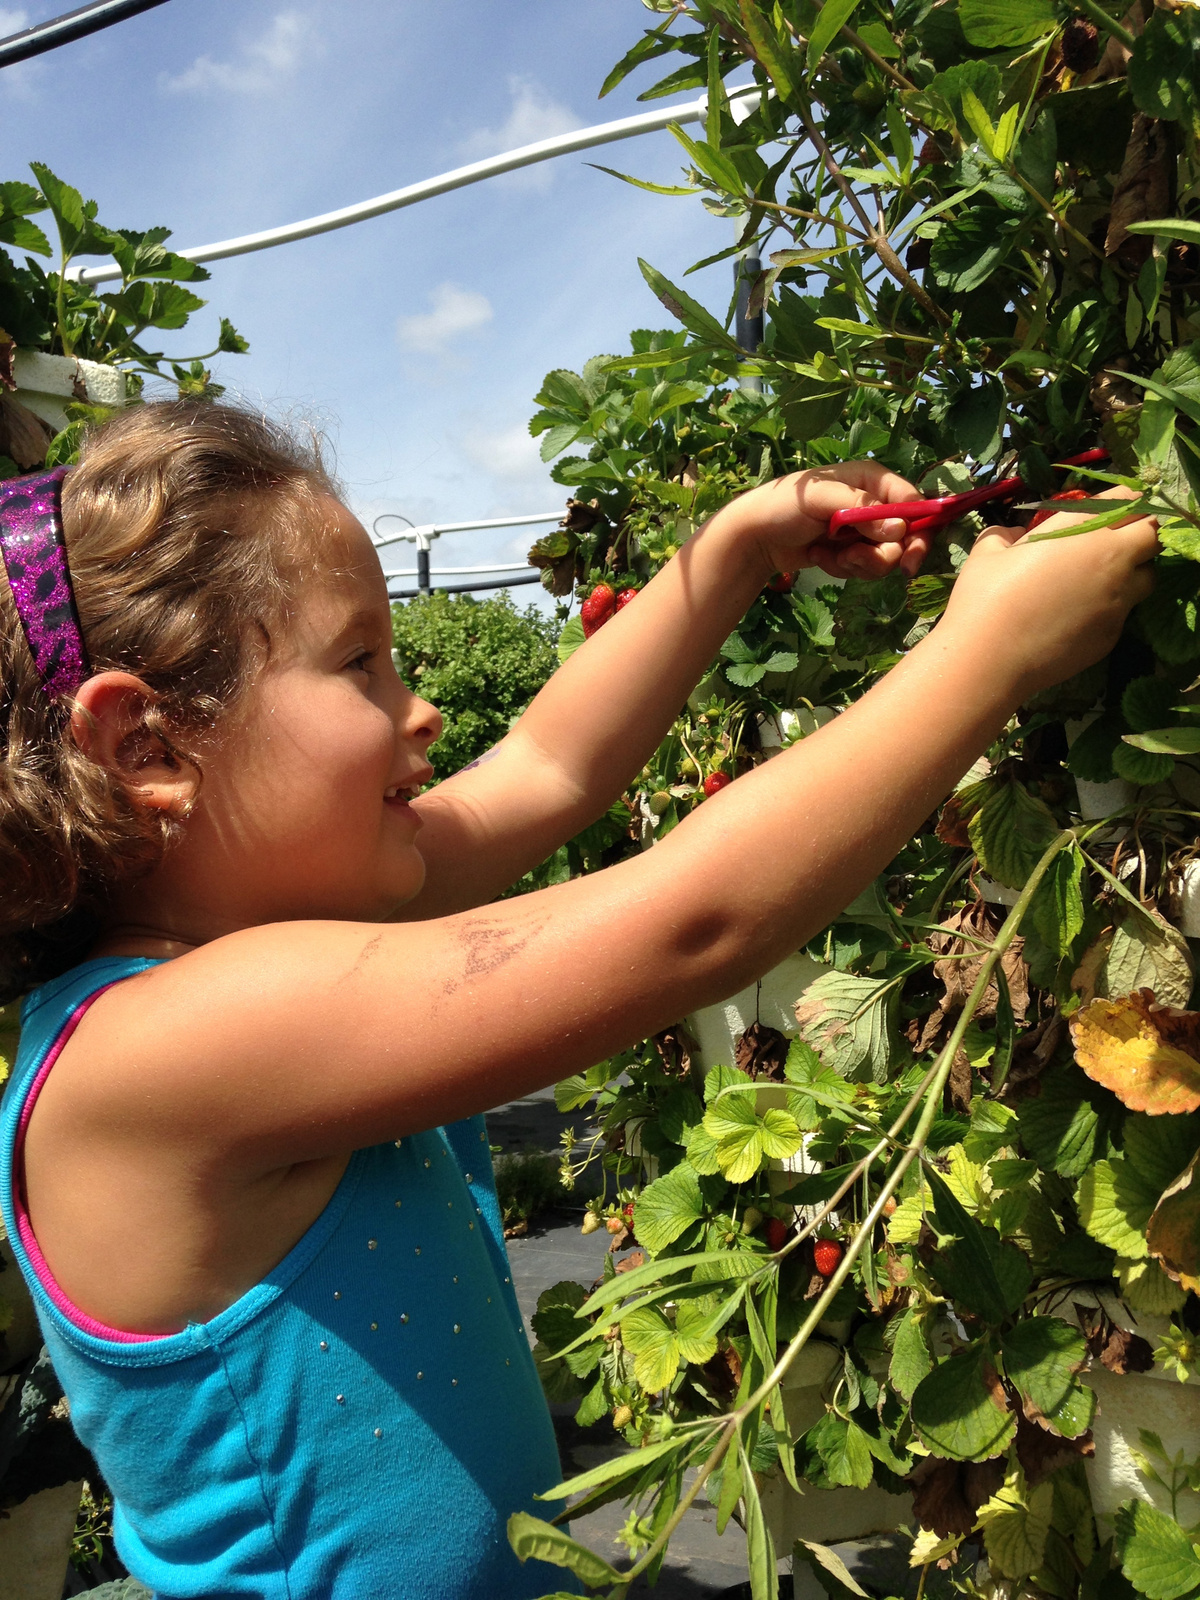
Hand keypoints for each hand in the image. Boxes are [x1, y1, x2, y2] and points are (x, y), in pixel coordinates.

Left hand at [717, 460, 926, 580]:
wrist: (754, 535)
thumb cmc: (784, 505)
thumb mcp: (821, 499)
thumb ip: (861, 510)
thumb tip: (899, 529)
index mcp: (872, 480)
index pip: (913, 503)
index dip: (918, 531)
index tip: (909, 558)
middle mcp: (873, 504)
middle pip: (905, 537)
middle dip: (881, 555)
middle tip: (854, 559)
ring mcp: (862, 530)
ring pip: (884, 558)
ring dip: (858, 563)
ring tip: (830, 556)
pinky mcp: (850, 552)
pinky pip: (863, 569)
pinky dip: (841, 568)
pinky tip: (818, 557)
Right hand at [940, 487, 1158, 697]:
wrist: (991, 658)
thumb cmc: (985, 598)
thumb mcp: (986, 553)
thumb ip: (1003, 534)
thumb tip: (1012, 533)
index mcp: (1084, 532)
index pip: (1131, 503)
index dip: (1126, 503)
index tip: (1114, 509)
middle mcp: (1112, 562)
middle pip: (1153, 536)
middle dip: (1140, 534)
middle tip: (1115, 542)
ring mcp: (1117, 600)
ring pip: (1148, 577)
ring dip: (1134, 573)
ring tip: (1103, 581)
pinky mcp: (1113, 634)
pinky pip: (1124, 613)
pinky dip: (1110, 609)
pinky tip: (1080, 616)